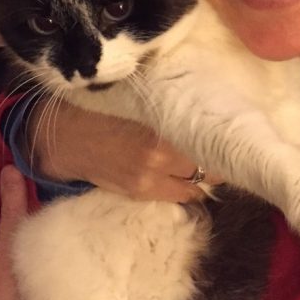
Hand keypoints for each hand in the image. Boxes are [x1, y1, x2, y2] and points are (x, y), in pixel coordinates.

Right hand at [25, 99, 217, 202]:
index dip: (222, 143)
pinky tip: (188, 182)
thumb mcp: (141, 101)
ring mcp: (149, 177)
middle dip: (216, 163)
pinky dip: (186, 191)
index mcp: (162, 126)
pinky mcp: (139, 192)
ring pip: (194, 187)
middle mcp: (159, 154)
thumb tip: (207, 105)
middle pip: (207, 168)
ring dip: (203, 180)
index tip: (230, 139)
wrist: (68, 137)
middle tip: (223, 155)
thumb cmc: (105, 109)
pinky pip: (177, 197)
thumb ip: (170, 109)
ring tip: (207, 169)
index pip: (207, 142)